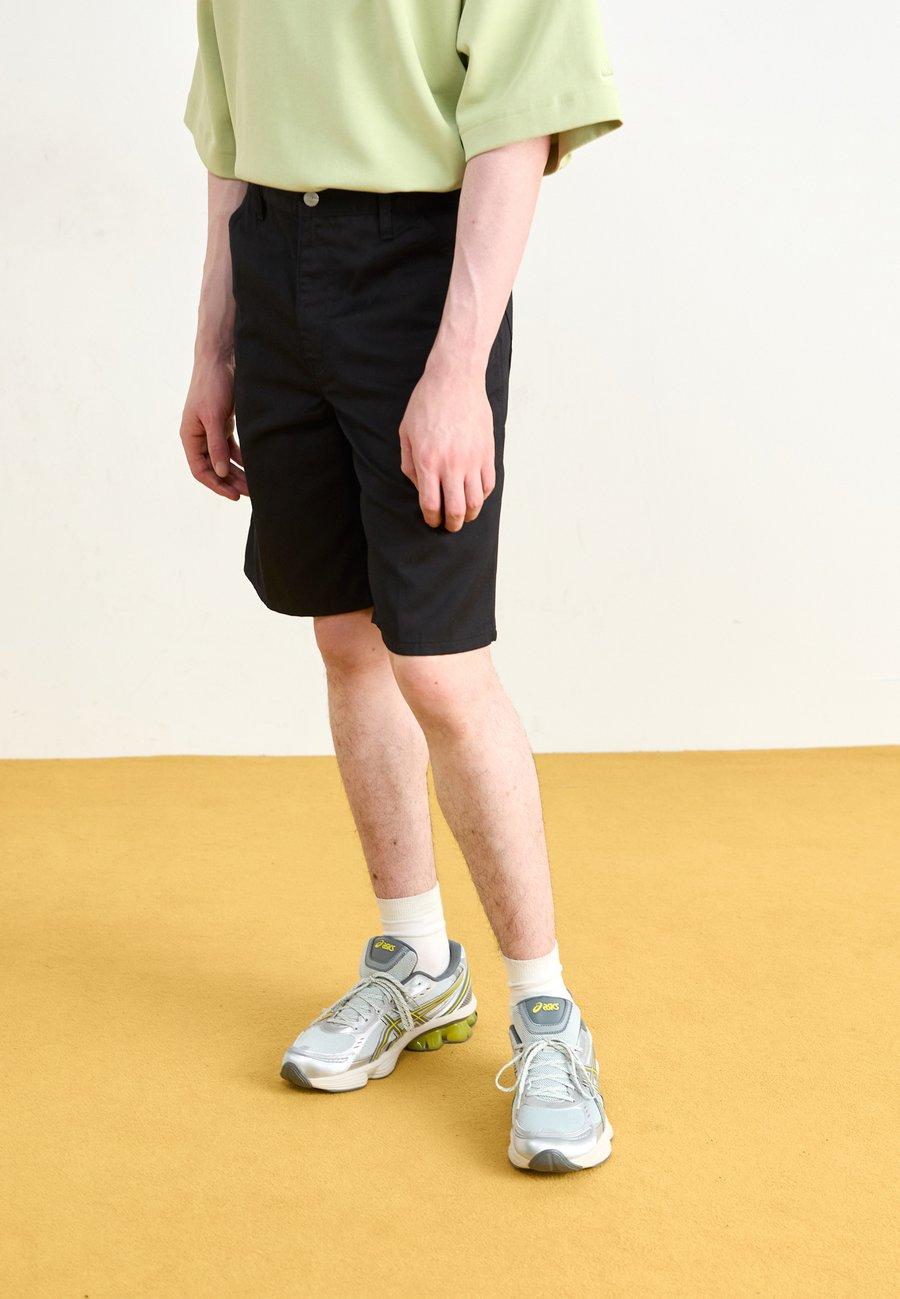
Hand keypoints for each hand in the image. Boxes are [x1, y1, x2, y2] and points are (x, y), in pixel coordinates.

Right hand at [179, 356, 247, 500]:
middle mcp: (199, 436)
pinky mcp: (223, 424)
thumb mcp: (214, 416)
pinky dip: (242, 458)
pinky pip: (232, 448)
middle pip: (214, 468)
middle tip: (251, 494)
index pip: (200, 470)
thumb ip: (216, 445)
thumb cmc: (213, 385)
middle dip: (231, 482)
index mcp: (190, 436)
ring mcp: (211, 431)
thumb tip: (220, 473)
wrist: (221, 358)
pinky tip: (255, 467)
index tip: (235, 496)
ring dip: (238, 473)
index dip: (217, 485)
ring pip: (224, 459)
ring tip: (255, 485)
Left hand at [399, 356, 494, 531]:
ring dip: (469, 515)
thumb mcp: (406, 433)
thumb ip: (409, 464)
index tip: (432, 520)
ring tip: (464, 516)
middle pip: (456, 509)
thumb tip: (420, 488)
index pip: (431, 504)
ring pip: (476, 502)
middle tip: (449, 526)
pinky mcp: (487, 452)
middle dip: (452, 524)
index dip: (431, 518)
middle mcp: (452, 464)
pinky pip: (488, 484)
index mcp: (428, 461)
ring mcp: (472, 459)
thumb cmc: (426, 404)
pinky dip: (482, 496)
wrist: (454, 379)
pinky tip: (475, 496)